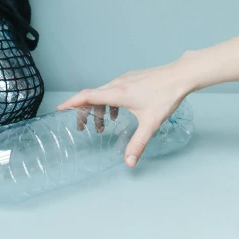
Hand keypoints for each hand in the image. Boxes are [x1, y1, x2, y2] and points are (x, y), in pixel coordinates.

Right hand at [57, 60, 189, 167]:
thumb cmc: (164, 97)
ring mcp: (124, 79)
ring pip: (104, 93)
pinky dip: (110, 102)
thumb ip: (138, 143)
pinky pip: (113, 90)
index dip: (72, 102)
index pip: (87, 96)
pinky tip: (119, 113)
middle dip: (85, 112)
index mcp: (117, 93)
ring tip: (104, 125)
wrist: (178, 76)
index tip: (60, 108)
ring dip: (99, 108)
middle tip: (83, 127)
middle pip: (92, 96)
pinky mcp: (131, 78)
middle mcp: (117, 83)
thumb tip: (129, 162)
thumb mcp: (150, 123)